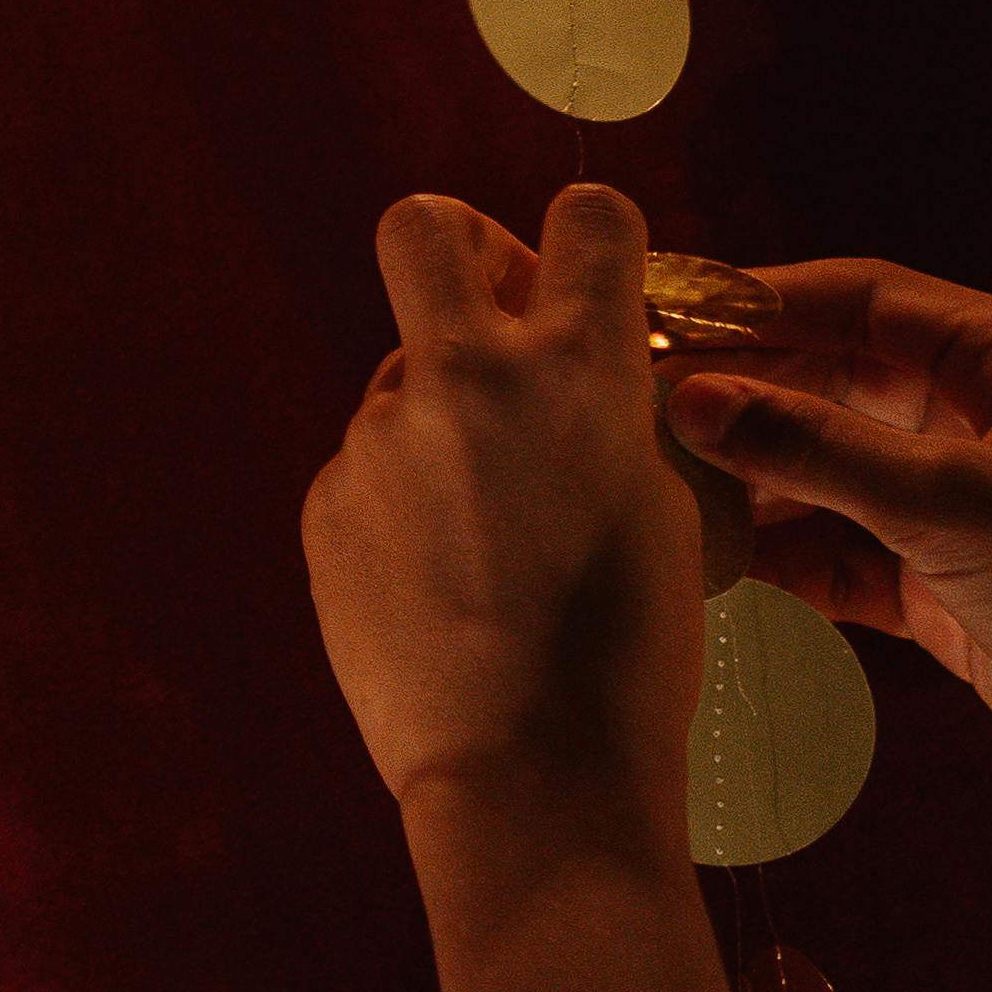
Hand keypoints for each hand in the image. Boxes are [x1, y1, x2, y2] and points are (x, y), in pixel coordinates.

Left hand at [304, 184, 703, 813]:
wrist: (530, 772)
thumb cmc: (628, 652)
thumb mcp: (665, 506)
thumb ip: (609, 415)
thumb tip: (578, 377)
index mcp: (579, 370)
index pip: (585, 219)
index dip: (588, 236)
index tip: (583, 271)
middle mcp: (468, 380)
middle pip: (423, 228)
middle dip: (458, 247)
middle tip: (487, 316)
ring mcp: (381, 440)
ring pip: (404, 384)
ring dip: (441, 427)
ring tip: (489, 541)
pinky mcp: (326, 502)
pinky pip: (370, 471)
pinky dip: (403, 507)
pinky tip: (442, 586)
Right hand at [664, 263, 991, 834]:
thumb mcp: (952, 504)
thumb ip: (816, 448)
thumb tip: (691, 398)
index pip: (861, 299)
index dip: (756, 302)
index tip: (656, 317)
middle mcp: (986, 419)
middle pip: (835, 379)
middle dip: (743, 394)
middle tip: (633, 410)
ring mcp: (964, 504)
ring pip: (830, 468)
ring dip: (755, 479)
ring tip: (658, 489)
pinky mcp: (947, 585)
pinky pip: (842, 550)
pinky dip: (786, 555)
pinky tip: (718, 564)